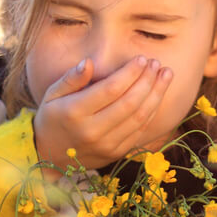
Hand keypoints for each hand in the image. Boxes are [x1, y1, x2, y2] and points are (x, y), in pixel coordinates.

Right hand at [33, 56, 172, 171]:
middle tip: (157, 64)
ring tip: (166, 75)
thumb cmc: (52, 118)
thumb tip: (89, 62)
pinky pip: (139, 131)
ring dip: (156, 95)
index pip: (110, 89)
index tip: (142, 59)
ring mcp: (106, 145)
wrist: (49, 157)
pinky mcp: (116, 153)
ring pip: (139, 118)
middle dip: (147, 81)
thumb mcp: (52, 95)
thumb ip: (71, 79)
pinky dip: (152, 112)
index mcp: (75, 112)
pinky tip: (158, 95)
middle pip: (129, 103)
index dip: (130, 73)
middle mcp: (92, 131)